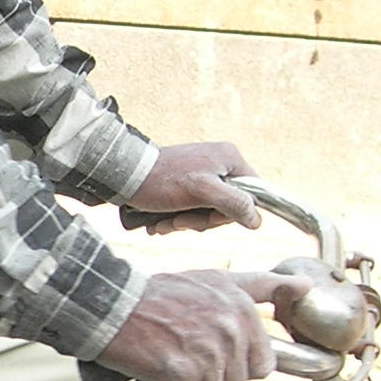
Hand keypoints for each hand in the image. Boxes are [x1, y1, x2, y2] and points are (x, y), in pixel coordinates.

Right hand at [95, 268, 316, 380]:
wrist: (110, 302)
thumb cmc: (160, 294)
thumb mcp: (217, 280)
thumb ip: (264, 285)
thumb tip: (306, 287)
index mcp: (243, 313)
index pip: (263, 366)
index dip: (236, 367)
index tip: (211, 356)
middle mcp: (230, 333)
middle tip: (182, 358)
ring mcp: (206, 356)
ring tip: (165, 365)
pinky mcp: (180, 375)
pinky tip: (148, 374)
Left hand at [122, 141, 259, 234]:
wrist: (124, 175)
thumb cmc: (162, 182)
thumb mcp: (202, 193)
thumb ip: (233, 204)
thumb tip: (257, 220)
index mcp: (230, 158)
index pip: (251, 194)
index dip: (232, 213)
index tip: (209, 218)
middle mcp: (220, 162)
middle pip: (227, 205)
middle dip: (201, 220)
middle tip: (179, 221)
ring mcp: (203, 172)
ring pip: (207, 209)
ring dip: (186, 222)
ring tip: (166, 222)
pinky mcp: (187, 181)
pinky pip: (192, 206)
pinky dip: (177, 217)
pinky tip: (161, 222)